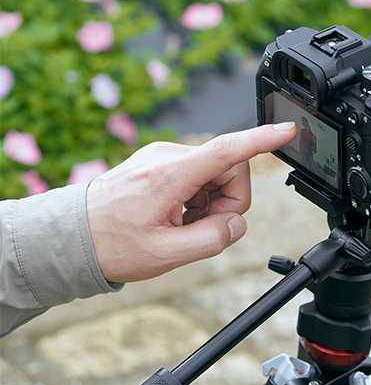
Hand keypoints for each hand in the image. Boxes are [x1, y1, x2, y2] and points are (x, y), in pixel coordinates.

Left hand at [86, 123, 295, 282]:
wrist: (68, 237)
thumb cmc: (110, 245)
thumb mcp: (165, 255)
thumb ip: (211, 239)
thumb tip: (235, 224)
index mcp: (170, 175)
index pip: (227, 150)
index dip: (262, 140)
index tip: (288, 130)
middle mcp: (168, 156)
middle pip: (229, 170)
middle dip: (228, 203)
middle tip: (200, 230)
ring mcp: (163, 156)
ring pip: (216, 174)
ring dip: (211, 203)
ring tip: (181, 226)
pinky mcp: (160, 162)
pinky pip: (199, 176)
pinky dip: (198, 199)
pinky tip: (175, 217)